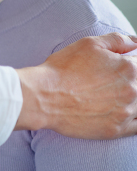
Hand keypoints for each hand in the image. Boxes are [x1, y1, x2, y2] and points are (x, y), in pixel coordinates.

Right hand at [15, 33, 136, 138]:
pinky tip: (122, 112)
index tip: (116, 69)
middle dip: (129, 81)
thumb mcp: (88, 44)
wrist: (43, 96)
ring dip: (131, 100)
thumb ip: (117, 40)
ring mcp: (126, 112)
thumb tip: (135, 42)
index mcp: (128, 68)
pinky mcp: (116, 130)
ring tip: (110, 96)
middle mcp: (132, 90)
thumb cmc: (62, 69)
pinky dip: (133, 118)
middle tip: (107, 84)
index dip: (130, 65)